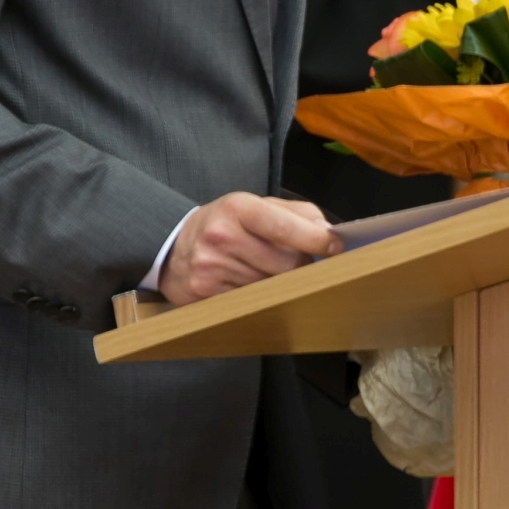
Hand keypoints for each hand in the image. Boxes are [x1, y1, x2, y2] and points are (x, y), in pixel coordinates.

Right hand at [160, 193, 341, 304]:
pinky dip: (261, 298)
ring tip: (269, 273)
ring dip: (281, 284)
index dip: (315, 239)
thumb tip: (328, 230)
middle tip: (299, 264)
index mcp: (238, 208)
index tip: (335, 247)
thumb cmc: (224, 224)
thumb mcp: (254, 205)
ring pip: (272, 287)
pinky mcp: (206, 294)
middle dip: (301, 266)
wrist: (172, 248)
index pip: (284, 227)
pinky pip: (252, 303)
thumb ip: (295, 213)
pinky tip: (253, 287)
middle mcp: (222, 236)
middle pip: (284, 264)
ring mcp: (212, 268)